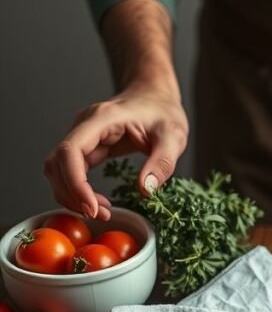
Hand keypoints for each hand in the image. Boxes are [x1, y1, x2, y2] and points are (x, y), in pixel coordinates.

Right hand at [44, 84, 188, 220]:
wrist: (156, 97)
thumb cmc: (164, 113)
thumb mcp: (173, 137)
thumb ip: (162, 163)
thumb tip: (146, 190)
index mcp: (103, 119)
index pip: (71, 150)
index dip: (74, 182)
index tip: (91, 207)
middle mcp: (85, 125)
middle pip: (57, 162)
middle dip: (72, 193)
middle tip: (99, 215)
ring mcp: (83, 135)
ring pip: (58, 168)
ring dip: (71, 194)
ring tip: (100, 211)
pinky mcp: (87, 146)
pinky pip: (71, 170)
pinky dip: (78, 189)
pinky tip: (96, 202)